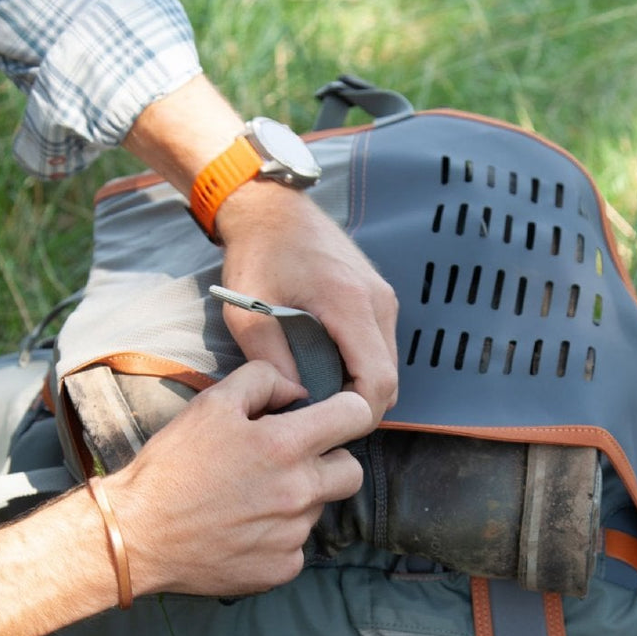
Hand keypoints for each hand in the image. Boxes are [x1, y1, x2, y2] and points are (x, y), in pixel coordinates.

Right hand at [103, 360, 371, 596]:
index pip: (356, 417)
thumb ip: (264, 381)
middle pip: (352, 472)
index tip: (334, 417)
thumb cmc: (171, 465)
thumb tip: (298, 393)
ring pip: (319, 509)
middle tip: (290, 462)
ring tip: (251, 498)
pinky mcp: (281, 569)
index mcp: (285, 446)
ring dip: (297, 500)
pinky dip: (278, 537)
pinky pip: (297, 546)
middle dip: (330, 461)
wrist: (138, 533)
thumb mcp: (211, 403)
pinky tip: (244, 530)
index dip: (349, 411)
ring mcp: (293, 535)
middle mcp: (299, 492)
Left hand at [215, 180, 398, 425]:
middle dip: (358, 406)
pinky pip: (380, 346)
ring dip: (359, 386)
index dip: (359, 416)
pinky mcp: (378, 296)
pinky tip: (324, 366)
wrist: (270, 208)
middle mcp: (378, 301)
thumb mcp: (248, 315)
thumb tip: (298, 402)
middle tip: (316, 417)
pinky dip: (360, 365)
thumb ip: (272, 361)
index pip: (378, 381)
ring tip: (317, 391)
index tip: (326, 426)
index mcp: (350, 304)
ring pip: (387, 364)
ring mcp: (383, 296)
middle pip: (388, 379)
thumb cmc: (256, 255)